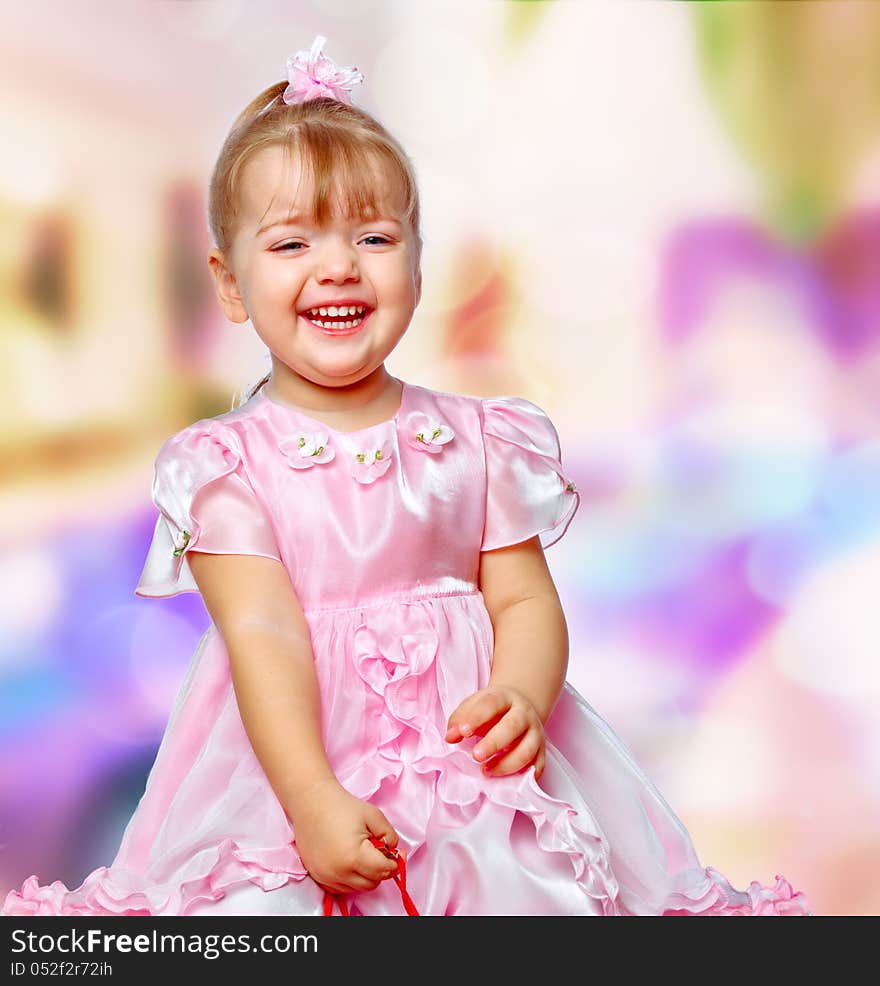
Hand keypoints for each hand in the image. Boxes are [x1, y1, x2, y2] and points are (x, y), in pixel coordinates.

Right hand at [289, 778, 399, 894]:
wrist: (313, 803)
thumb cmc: (343, 806)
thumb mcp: (374, 815)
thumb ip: (390, 836)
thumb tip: (394, 853)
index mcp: (354, 857)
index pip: (383, 871)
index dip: (394, 863)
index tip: (397, 854)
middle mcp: (339, 872)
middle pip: (371, 884)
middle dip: (380, 870)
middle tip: (379, 851)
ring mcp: (326, 877)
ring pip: (357, 887)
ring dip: (365, 875)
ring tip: (362, 853)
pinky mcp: (318, 877)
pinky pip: (341, 887)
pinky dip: (349, 878)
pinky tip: (349, 860)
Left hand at [445, 685, 545, 779]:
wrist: (519, 707)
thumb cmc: (492, 710)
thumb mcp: (474, 706)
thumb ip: (459, 720)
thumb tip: (450, 737)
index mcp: (505, 698)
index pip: (491, 704)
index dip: (476, 718)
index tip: (462, 732)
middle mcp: (523, 713)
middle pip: (513, 726)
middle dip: (494, 743)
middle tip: (476, 755)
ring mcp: (535, 732)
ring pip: (528, 749)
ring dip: (507, 764)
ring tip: (486, 771)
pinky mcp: (542, 750)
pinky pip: (538, 765)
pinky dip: (526, 776)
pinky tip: (510, 782)